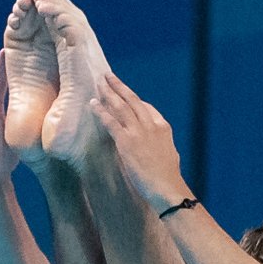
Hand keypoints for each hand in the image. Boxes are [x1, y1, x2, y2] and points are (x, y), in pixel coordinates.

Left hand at [89, 72, 190, 210]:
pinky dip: (101, 111)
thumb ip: (159, 144)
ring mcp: (139, 132)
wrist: (167, 187)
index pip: (147, 107)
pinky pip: (111, 121)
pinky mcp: (127, 141)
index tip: (125, 94)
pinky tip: (93, 104)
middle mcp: (151, 125)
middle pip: (132, 100)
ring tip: (99, 84)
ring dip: (108, 93)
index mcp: (163, 128)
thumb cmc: (168, 176)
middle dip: (119, 87)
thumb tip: (150, 144)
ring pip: (121, 106)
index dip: (134, 99)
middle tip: (108, 76)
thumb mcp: (169, 154)